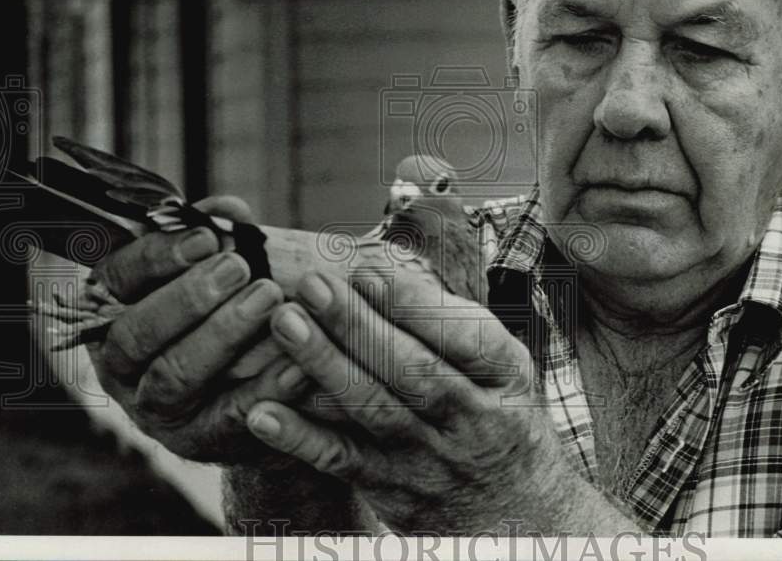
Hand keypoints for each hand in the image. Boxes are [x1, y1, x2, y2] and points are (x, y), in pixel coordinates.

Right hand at [86, 196, 302, 462]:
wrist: (256, 390)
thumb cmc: (228, 312)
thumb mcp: (216, 273)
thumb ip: (219, 240)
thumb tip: (228, 212)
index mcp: (113, 311)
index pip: (117, 278)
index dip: (158, 256)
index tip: (207, 238)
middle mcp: (122, 365)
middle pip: (138, 333)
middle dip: (189, 297)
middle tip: (239, 268)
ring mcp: (156, 409)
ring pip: (175, 376)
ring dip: (222, 336)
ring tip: (270, 299)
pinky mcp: (199, 441)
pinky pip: (228, 418)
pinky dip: (265, 389)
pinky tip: (299, 363)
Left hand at [243, 265, 577, 533]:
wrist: (518, 509)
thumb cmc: (495, 411)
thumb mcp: (501, 366)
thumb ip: (452, 323)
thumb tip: (384, 273)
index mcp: (505, 375)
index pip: (465, 337)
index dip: (413, 306)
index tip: (365, 272)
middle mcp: (472, 419)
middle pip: (412, 370)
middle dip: (358, 325)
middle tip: (312, 284)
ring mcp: (430, 459)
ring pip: (374, 410)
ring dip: (324, 365)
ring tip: (286, 323)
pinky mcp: (391, 490)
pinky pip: (343, 462)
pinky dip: (301, 439)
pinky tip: (263, 412)